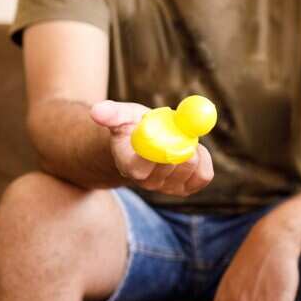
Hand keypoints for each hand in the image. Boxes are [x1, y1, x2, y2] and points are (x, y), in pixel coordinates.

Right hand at [89, 100, 212, 195]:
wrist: (147, 142)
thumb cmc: (133, 127)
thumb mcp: (121, 115)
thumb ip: (111, 113)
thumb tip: (96, 111)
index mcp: (128, 165)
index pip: (140, 167)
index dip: (157, 149)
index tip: (164, 131)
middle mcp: (146, 182)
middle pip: (171, 166)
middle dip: (180, 142)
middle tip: (178, 128)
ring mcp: (167, 188)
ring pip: (190, 168)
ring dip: (193, 147)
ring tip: (181, 137)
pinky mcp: (186, 189)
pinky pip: (204, 175)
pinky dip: (204, 157)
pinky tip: (192, 149)